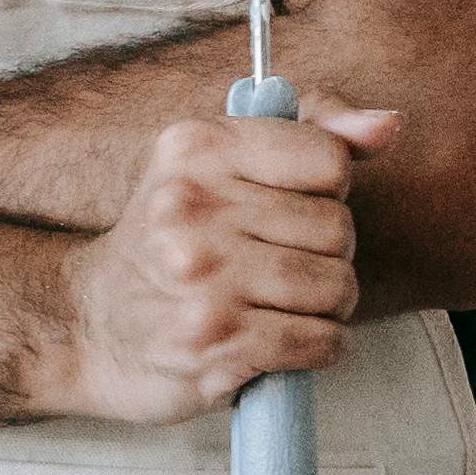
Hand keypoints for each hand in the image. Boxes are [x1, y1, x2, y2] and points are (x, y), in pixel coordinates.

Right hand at [43, 104, 397, 421]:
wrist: (86, 324)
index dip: (324, 191)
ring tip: (276, 304)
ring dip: (324, 307)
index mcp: (193, 149)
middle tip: (275, 265)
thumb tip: (388, 126)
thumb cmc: (168, 242)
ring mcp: (200, 279)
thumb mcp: (217, 165)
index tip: (283, 207)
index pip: (329, 160)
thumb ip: (311, 134)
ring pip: (337, 287)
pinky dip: (315, 348)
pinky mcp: (214, 343)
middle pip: (338, 229)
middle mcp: (189, 208)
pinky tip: (275, 340)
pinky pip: (321, 341)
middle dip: (325, 255)